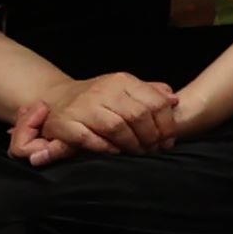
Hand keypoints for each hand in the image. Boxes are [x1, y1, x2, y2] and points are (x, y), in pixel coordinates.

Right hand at [17, 72, 179, 162]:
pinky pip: (90, 139)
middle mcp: (102, 90)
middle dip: (151, 136)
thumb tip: (174, 100)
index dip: (166, 124)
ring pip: (116, 127)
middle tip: (155, 149)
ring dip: (132, 144)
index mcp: (122, 81)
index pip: (154, 102)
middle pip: (137, 115)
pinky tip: (116, 152)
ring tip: (138, 152)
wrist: (58, 98)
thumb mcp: (125, 89)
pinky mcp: (65, 123)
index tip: (168, 140)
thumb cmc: (99, 98)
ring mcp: (82, 106)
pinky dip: (106, 148)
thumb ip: (151, 93)